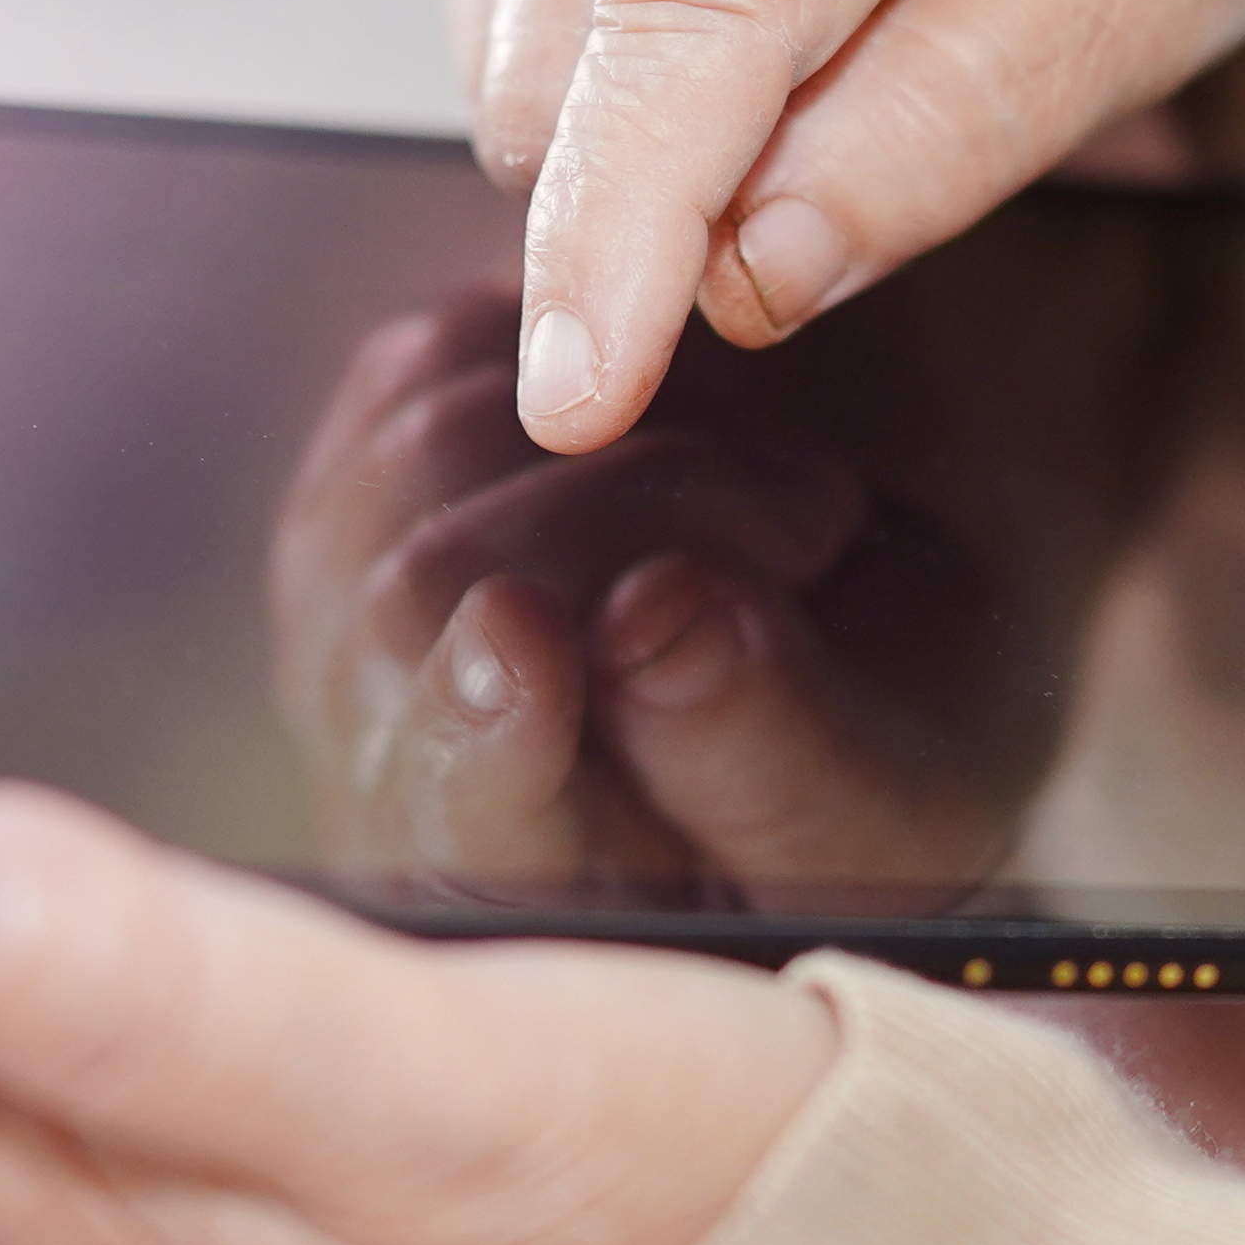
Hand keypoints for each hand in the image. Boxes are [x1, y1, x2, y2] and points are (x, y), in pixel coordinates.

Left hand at [264, 273, 1146, 913]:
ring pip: (411, 460)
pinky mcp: (369, 487)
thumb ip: (769, 741)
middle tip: (824, 520)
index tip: (525, 632)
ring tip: (782, 486)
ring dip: (615, 426)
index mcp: (521, 895)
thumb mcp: (888, 796)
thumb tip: (651, 615)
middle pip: (422, 595)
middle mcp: (395, 771)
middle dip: (635, 512)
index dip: (476, 727)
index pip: (450, 816)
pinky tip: (673, 404)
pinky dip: (555, 349)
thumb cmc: (884, 773)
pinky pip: (414, 371)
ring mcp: (356, 621)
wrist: (864, 669)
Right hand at [448, 0, 1244, 453]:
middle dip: (685, 180)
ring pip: (519, 47)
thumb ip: (948, 136)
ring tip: (828, 27)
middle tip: (874, 111)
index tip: (581, 392)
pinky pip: (500, 3)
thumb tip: (746, 275)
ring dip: (648, 122)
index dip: (624, 218)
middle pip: (581, 49)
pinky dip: (607, 60)